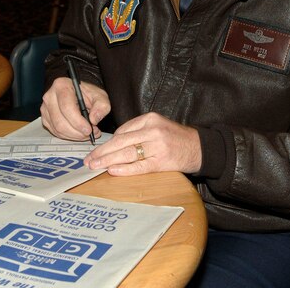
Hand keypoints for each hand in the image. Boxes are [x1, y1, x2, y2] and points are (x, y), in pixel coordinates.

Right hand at [41, 77, 110, 141]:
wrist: (79, 94)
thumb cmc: (88, 94)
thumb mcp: (100, 96)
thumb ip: (101, 106)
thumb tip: (94, 119)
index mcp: (61, 86)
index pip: (66, 107)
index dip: (78, 121)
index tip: (89, 129)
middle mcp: (50, 97)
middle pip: (60, 121)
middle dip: (77, 132)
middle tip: (90, 134)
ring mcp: (46, 109)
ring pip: (58, 129)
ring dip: (74, 136)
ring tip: (86, 134)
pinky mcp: (45, 119)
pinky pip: (55, 132)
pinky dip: (68, 136)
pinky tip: (78, 133)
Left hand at [84, 112, 201, 175]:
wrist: (200, 148)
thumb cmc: (175, 138)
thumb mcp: (157, 126)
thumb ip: (138, 131)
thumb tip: (114, 143)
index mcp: (150, 119)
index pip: (122, 131)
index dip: (107, 142)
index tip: (95, 151)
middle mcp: (153, 130)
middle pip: (121, 141)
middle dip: (102, 151)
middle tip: (89, 160)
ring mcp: (158, 146)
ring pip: (127, 153)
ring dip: (108, 160)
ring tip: (95, 166)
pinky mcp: (162, 162)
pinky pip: (139, 166)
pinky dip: (124, 169)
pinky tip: (112, 170)